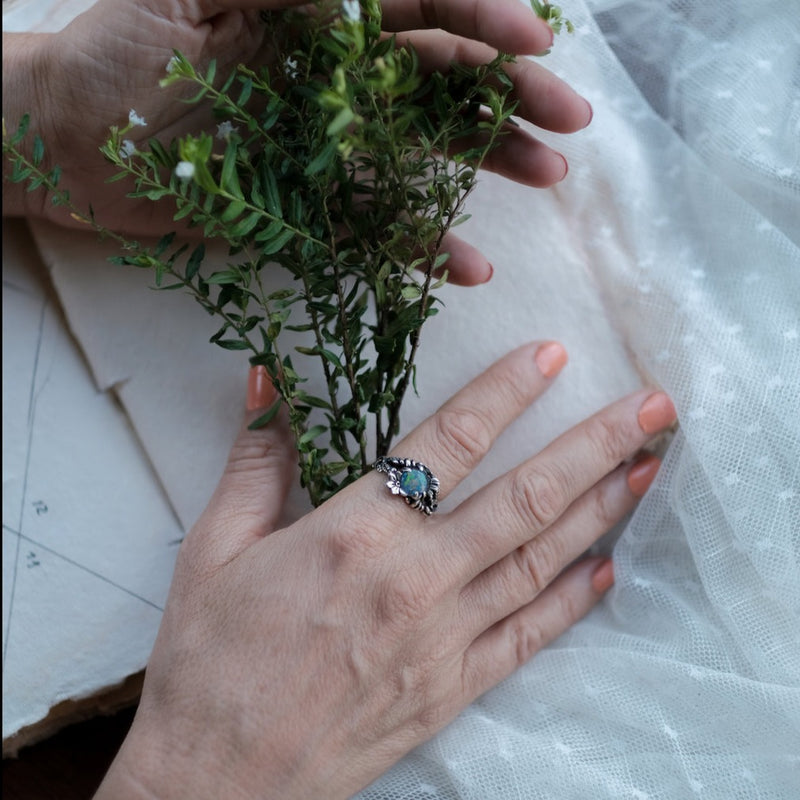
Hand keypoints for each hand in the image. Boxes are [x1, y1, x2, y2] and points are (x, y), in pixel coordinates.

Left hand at [3, 0, 590, 284]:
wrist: (68, 144)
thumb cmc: (112, 56)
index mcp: (315, 18)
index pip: (416, 12)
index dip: (478, 20)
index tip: (534, 41)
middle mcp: (334, 82)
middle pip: (440, 83)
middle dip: (507, 98)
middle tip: (567, 122)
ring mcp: (328, 150)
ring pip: (424, 154)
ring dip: (487, 166)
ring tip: (546, 178)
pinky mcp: (309, 211)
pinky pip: (377, 228)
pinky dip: (422, 247)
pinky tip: (467, 264)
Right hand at [95, 342, 673, 799]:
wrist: (219, 780)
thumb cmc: (212, 661)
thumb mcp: (215, 548)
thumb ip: (256, 461)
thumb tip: (265, 384)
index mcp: (354, 534)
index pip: (448, 442)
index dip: (504, 393)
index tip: (551, 357)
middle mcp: (415, 581)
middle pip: (526, 498)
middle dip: (596, 445)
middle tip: (653, 409)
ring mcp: (444, 639)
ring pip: (542, 560)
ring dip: (603, 510)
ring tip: (649, 469)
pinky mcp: (453, 689)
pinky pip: (529, 637)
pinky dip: (573, 601)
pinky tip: (607, 571)